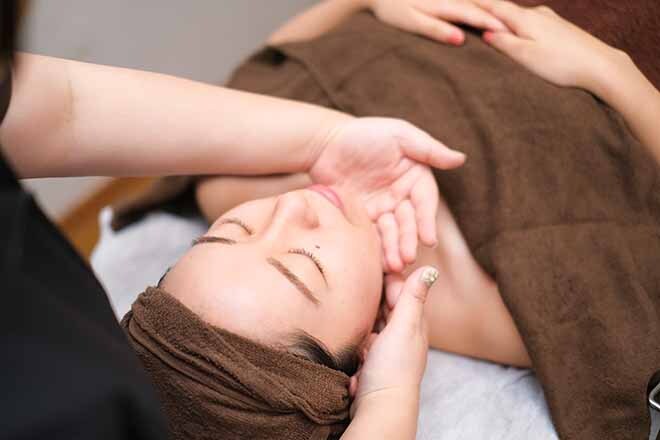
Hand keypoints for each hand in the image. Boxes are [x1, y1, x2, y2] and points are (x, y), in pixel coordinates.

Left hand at [308, 117, 465, 271]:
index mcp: (415, 178)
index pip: (425, 203)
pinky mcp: (361, 219)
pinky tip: (376, 263)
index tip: (429, 239)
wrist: (324, 142)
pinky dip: (374, 250)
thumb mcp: (399, 135)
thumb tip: (460, 159)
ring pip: (390, 234)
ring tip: (394, 265)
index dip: (427, 221)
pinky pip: (370, 237)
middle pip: (409, 223)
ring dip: (393, 250)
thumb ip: (429, 149)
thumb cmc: (364, 134)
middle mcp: (401, 197)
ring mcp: (381, 210)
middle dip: (408, 241)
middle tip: (408, 258)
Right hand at [348, 266, 436, 416]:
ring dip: (362, 324)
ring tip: (362, 336)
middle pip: (382, 304)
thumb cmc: (393, 367)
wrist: (378, 407)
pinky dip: (357, 344)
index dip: (385, 276)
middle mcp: (400, 332)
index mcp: (413, 321)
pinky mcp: (370, 360)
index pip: (398, 287)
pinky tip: (358, 354)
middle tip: (359, 300)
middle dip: (370, 302)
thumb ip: (412, 298)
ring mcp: (384, 347)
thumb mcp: (404, 326)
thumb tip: (431, 268)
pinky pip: (359, 342)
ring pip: (368, 322)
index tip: (369, 266)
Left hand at [365, 0, 506, 44]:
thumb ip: (436, 30)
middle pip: (478, 6)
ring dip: (490, 7)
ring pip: (472, 0)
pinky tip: (482, 7)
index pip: (475, 16)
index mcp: (443, 5)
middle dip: (498, 14)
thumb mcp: (411, 23)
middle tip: (520, 25)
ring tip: (508, 16)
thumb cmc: (390, 10)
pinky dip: (475, 3)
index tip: (512, 31)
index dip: (494, 23)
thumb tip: (462, 39)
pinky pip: (463, 0)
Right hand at [481, 1, 621, 91]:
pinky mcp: (560, 28)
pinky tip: (517, 34)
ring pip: (519, 18)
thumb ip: (503, 43)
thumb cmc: (561, 64)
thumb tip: (486, 32)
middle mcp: (537, 13)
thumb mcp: (525, 56)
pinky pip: (531, 24)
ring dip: (504, 21)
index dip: (475, 3)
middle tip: (469, 13)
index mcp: (525, 18)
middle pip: (505, 10)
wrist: (600, 66)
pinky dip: (518, 27)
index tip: (459, 2)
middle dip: (487, 12)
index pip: (493, 6)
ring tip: (489, 25)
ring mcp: (550, 19)